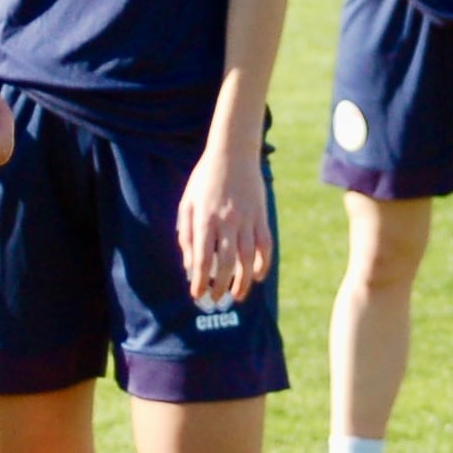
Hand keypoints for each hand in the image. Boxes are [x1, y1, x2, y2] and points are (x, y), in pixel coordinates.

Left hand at [178, 144, 273, 305]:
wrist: (233, 152)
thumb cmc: (205, 179)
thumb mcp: (187, 203)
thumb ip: (187, 235)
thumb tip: (190, 266)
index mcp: (205, 218)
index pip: (202, 259)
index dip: (200, 281)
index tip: (197, 295)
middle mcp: (227, 221)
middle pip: (226, 263)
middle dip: (220, 287)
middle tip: (215, 300)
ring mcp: (247, 218)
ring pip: (247, 258)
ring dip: (243, 281)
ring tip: (237, 296)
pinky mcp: (261, 215)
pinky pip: (265, 245)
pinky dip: (263, 263)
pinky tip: (258, 275)